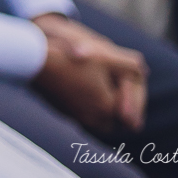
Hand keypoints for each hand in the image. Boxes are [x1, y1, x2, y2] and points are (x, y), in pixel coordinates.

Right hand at [32, 14, 146, 134]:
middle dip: (119, 110)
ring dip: (102, 109)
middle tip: (118, 92)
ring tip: (100, 89)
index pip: (131, 113)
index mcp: (107, 106)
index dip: (134, 98)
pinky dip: (85, 106)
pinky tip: (81, 88)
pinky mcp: (61, 111)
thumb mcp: (107, 55)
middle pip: (114, 122)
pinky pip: (80, 115)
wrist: (34, 59)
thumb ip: (131, 65)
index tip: (128, 83)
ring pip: (97, 120)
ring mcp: (74, 115)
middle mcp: (92, 116)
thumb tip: (143, 71)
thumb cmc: (71, 56)